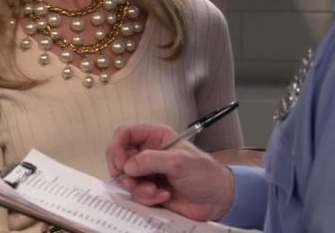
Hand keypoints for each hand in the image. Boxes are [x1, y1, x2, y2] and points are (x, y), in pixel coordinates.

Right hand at [106, 124, 234, 220]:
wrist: (217, 200)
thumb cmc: (206, 174)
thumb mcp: (179, 162)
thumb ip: (151, 160)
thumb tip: (128, 166)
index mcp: (155, 137)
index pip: (124, 134)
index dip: (117, 147)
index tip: (121, 163)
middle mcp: (148, 153)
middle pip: (119, 157)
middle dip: (125, 172)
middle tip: (133, 181)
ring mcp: (147, 172)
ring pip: (125, 178)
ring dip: (138, 188)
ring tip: (155, 191)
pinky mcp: (149, 189)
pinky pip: (135, 194)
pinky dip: (146, 198)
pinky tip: (162, 196)